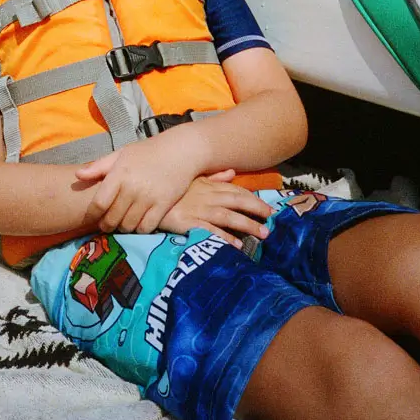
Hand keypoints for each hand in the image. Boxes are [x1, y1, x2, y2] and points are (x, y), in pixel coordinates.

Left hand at [76, 136, 198, 233]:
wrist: (180, 151)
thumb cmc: (147, 152)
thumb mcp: (122, 154)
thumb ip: (99, 167)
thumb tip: (78, 176)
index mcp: (119, 174)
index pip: (99, 204)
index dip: (92, 215)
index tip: (93, 218)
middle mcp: (132, 188)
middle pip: (112, 219)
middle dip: (107, 225)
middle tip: (107, 224)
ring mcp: (148, 198)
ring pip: (128, 226)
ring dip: (123, 228)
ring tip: (122, 224)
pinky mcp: (163, 206)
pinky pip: (146, 227)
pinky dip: (139, 229)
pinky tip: (138, 223)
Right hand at [158, 176, 273, 248]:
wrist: (147, 199)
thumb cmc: (170, 191)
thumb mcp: (192, 180)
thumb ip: (213, 177)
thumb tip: (232, 173)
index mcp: (208, 185)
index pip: (236, 191)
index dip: (253, 199)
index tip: (267, 208)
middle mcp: (207, 196)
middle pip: (237, 201)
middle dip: (256, 210)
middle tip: (272, 219)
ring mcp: (199, 210)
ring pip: (228, 216)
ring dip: (247, 225)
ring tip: (262, 234)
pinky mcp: (189, 224)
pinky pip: (210, 231)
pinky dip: (224, 238)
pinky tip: (237, 246)